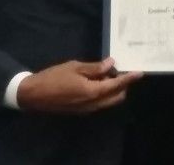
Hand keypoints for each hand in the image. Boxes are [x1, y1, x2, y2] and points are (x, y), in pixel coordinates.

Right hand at [17, 57, 142, 113]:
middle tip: (116, 69)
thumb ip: (94, 67)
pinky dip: (103, 93)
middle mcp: (93, 104)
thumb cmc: (53, 77)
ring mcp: (87, 109)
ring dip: (112, 89)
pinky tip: (96, 80)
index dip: (128, 78)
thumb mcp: (74, 67)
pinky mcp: (81, 110)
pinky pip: (100, 103)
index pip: (117, 85)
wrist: (34, 95)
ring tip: (105, 72)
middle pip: (116, 96)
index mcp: (92, 92)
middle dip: (122, 84)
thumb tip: (110, 64)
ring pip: (108, 101)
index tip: (139, 72)